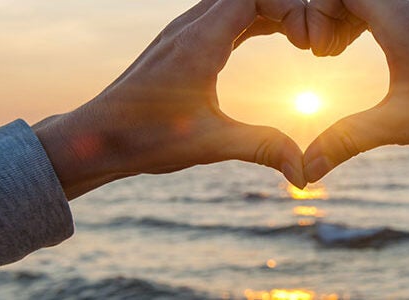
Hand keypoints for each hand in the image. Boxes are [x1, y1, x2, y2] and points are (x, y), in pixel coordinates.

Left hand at [33, 0, 310, 198]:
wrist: (94, 138)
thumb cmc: (143, 139)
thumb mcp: (210, 144)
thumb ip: (262, 147)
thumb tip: (306, 173)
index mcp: (199, 42)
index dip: (290, 9)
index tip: (309, 44)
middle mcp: (190, 27)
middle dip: (288, 8)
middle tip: (314, 42)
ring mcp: (184, 31)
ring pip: (238, 0)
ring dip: (273, 11)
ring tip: (304, 40)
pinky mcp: (182, 42)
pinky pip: (227, 14)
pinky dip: (257, 19)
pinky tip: (277, 39)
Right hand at [305, 0, 408, 245]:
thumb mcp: (397, 127)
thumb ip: (346, 141)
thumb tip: (305, 171)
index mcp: (404, 19)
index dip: (316, 11)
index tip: (314, 51)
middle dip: (328, 12)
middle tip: (321, 52)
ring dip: (350, 14)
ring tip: (336, 52)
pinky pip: (396, 3)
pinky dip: (372, 17)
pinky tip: (370, 53)